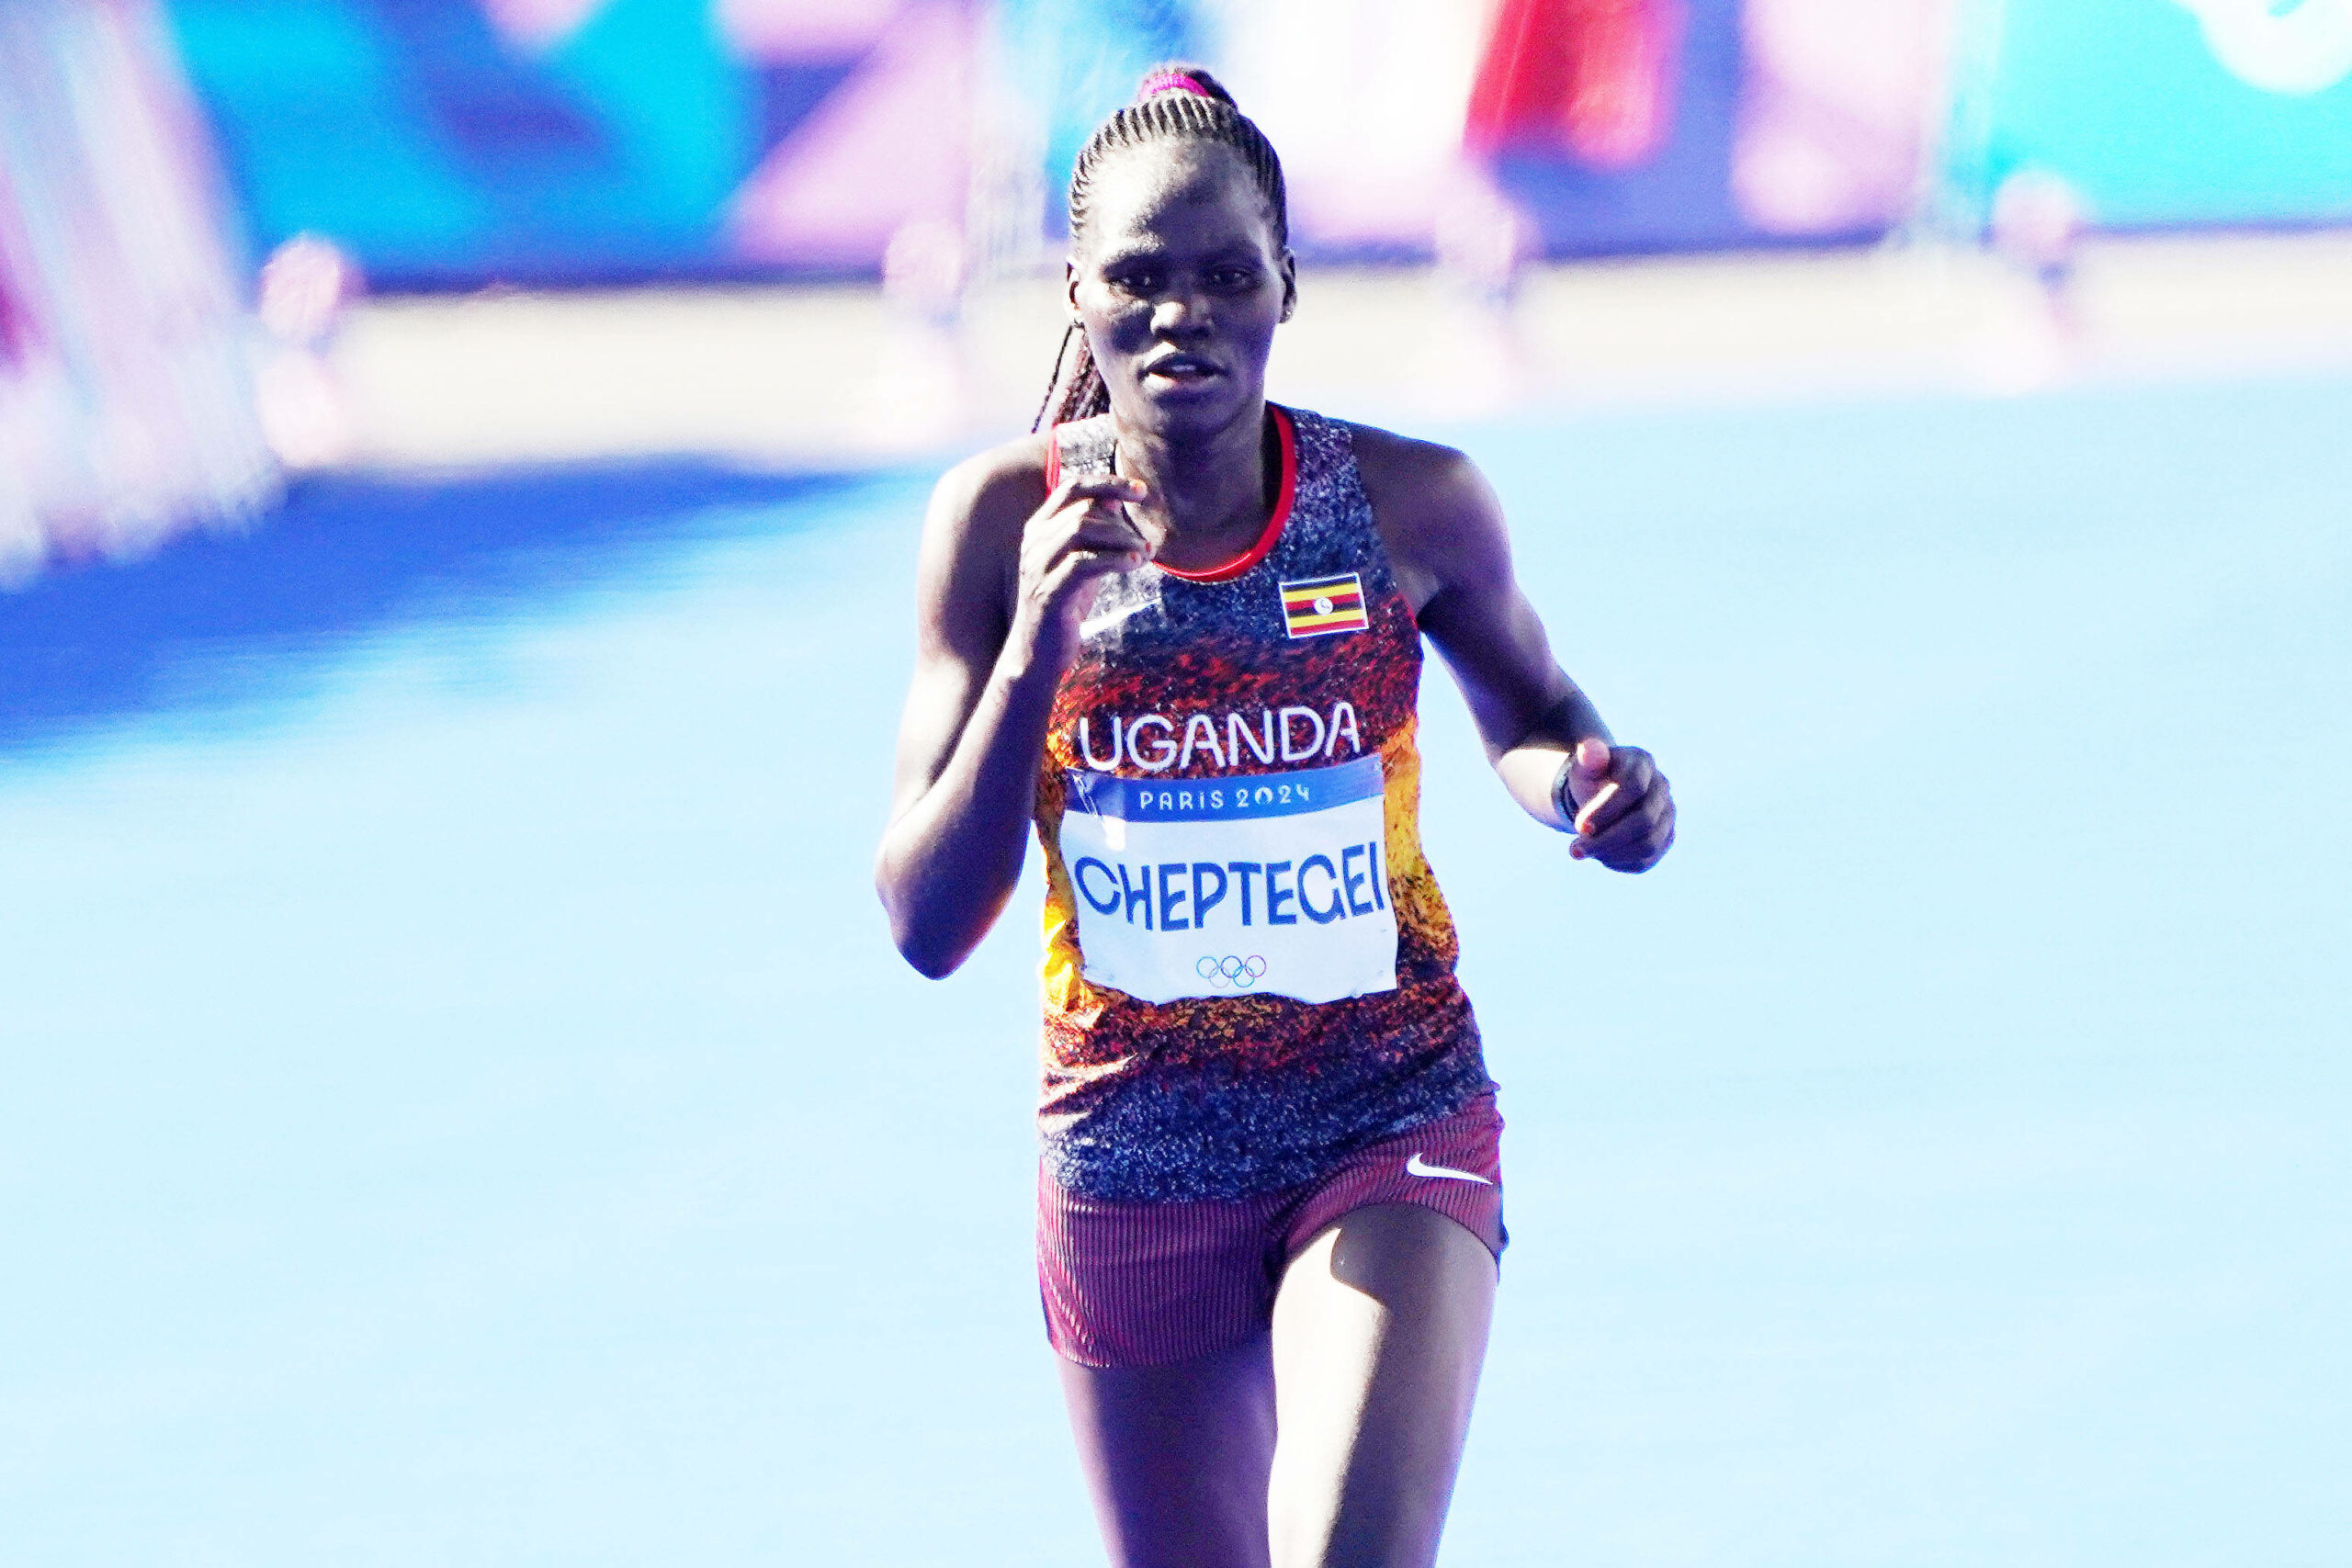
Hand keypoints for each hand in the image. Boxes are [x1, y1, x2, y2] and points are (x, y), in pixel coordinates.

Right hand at [1015, 473, 1153, 654]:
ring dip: (1121, 539)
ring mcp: (1038, 566)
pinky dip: (1113, 560)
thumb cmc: (1065, 602)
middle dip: (1122, 524)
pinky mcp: (1048, 592)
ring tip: (1144, 555)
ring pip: (1081, 530)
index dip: (1108, 483)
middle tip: (1146, 544)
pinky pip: (1082, 563)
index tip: (1142, 491)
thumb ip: (1095, 531)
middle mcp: (1034, 542)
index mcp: (1040, 528)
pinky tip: (1134, 564)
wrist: (1039, 650)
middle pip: (1082, 510)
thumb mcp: (1083, 559)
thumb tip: (1115, 499)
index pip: (1072, 488)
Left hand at [1561, 738, 1673, 872]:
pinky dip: (1619, 863)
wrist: (1605, 792)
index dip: (1607, 809)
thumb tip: (1588, 751)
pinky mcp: (1665, 838)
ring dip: (1611, 854)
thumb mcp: (1585, 765)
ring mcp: (1668, 814)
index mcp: (1642, 763)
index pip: (1633, 787)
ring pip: (1649, 844)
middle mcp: (1662, 788)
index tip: (1579, 827)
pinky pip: (1647, 860)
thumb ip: (1588, 757)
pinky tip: (1598, 856)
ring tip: (1582, 852)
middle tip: (1574, 850)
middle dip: (1606, 839)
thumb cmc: (1593, 777)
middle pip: (1644, 820)